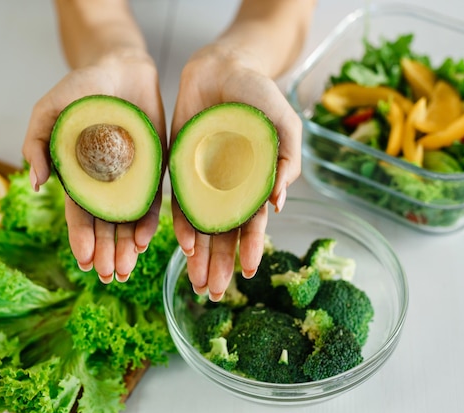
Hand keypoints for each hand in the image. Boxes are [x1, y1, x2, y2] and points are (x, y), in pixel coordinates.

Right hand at [22, 51, 165, 282]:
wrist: (120, 66)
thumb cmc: (80, 87)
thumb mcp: (48, 111)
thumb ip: (37, 144)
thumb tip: (35, 183)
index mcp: (80, 176)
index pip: (80, 214)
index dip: (81, 238)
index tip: (84, 261)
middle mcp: (107, 183)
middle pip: (106, 224)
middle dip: (106, 251)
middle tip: (109, 277)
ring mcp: (133, 177)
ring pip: (130, 219)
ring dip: (128, 246)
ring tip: (127, 269)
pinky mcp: (156, 167)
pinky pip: (154, 198)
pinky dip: (150, 220)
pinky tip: (148, 240)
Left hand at [170, 45, 301, 300]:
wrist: (222, 69)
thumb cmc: (258, 94)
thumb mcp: (283, 123)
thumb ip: (285, 160)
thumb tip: (279, 203)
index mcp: (254, 182)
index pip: (252, 222)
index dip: (250, 247)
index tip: (248, 273)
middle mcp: (227, 188)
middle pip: (224, 233)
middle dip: (220, 263)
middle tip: (214, 293)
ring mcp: (202, 181)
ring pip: (200, 225)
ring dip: (199, 255)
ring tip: (196, 283)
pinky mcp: (179, 169)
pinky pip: (177, 201)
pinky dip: (179, 223)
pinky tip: (181, 244)